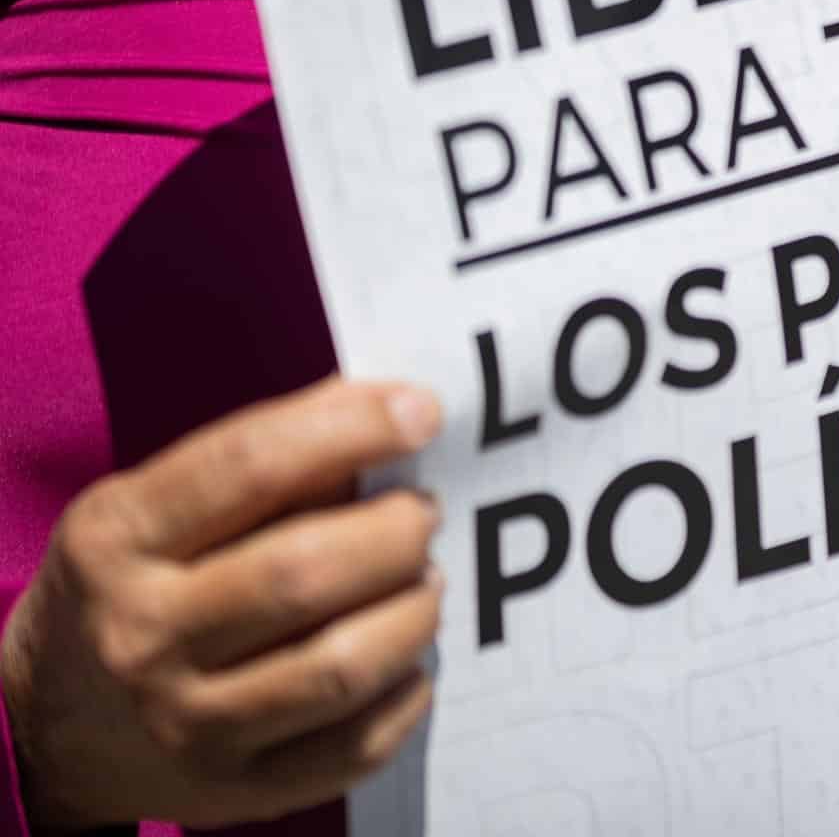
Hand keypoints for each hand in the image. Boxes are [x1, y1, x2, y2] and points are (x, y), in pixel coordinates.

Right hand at [0, 378, 444, 828]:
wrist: (48, 720)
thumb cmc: (132, 581)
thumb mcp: (152, 504)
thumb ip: (261, 459)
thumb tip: (394, 414)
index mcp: (118, 539)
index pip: (248, 465)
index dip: (353, 429)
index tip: (422, 410)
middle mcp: (142, 636)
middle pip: (305, 573)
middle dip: (397, 531)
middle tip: (425, 514)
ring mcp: (185, 726)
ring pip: (340, 665)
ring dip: (413, 611)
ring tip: (425, 583)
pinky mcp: (233, 792)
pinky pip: (353, 747)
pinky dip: (406, 694)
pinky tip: (409, 660)